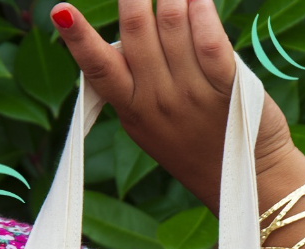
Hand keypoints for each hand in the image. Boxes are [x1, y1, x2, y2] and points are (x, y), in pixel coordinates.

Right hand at [51, 0, 293, 216]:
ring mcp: (189, 94)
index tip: (60, 11)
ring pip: (172, 23)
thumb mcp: (150, 122)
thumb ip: (135, 81)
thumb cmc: (193, 142)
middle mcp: (155, 100)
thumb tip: (127, 27)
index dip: (78, 38)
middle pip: (136, 30)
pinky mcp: (225, 87)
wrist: (244, 176)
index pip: (96, 68)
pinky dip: (202, 10)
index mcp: (130, 109)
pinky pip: (209, 40)